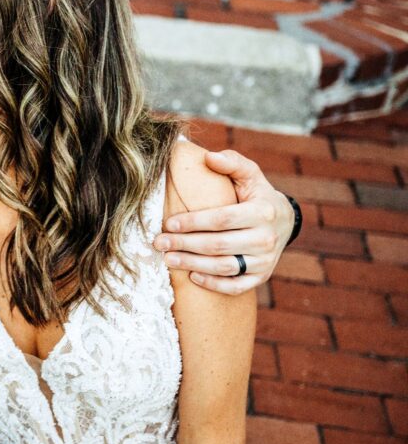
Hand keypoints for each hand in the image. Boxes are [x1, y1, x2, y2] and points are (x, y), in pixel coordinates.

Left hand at [154, 149, 293, 294]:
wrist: (284, 220)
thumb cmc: (257, 194)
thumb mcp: (250, 174)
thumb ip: (231, 163)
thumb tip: (208, 157)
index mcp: (262, 211)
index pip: (222, 219)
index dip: (193, 222)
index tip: (168, 223)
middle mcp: (266, 238)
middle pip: (219, 245)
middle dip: (185, 244)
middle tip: (159, 243)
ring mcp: (265, 260)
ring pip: (225, 267)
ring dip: (193, 264)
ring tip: (168, 260)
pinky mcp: (261, 276)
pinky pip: (236, 286)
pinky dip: (214, 284)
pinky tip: (192, 276)